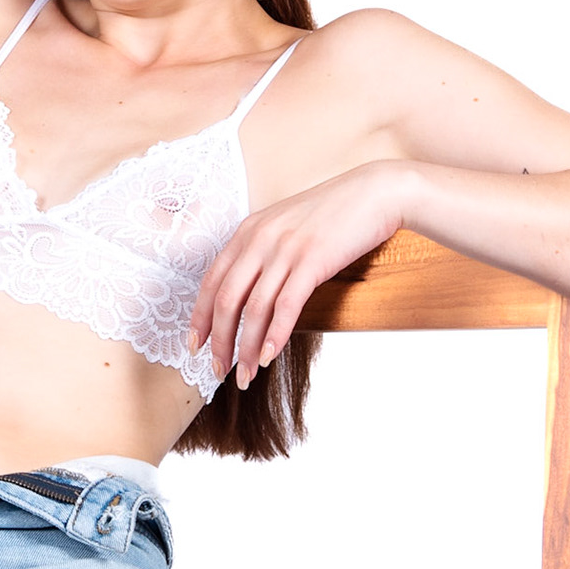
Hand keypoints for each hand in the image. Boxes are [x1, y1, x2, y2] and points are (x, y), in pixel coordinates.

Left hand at [190, 161, 407, 389]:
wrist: (376, 192)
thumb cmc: (333, 214)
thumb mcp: (285, 227)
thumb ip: (263, 253)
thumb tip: (250, 295)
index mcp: (247, 232)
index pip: (211, 281)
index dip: (199, 317)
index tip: (194, 345)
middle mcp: (259, 239)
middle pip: (225, 300)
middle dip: (218, 341)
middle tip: (218, 370)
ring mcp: (284, 249)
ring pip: (253, 308)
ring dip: (246, 348)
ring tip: (245, 375)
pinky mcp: (312, 260)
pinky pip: (286, 305)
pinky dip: (275, 335)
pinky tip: (270, 356)